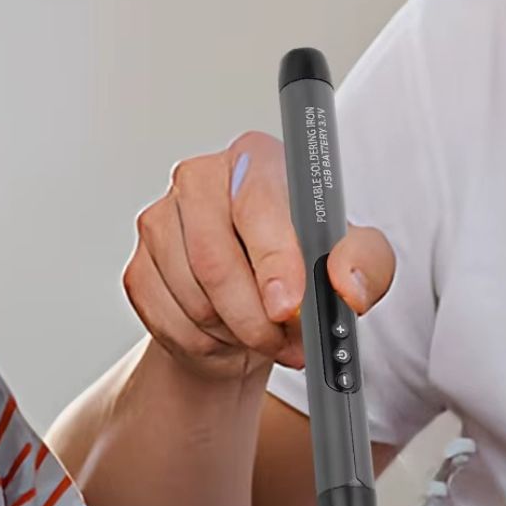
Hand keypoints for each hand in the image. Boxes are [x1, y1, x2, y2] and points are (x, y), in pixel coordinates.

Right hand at [124, 131, 395, 379]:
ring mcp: (161, 221)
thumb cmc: (310, 269)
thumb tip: (347, 287)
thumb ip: (366, 265)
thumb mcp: (360, 261)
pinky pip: (171, 323)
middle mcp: (200, 179)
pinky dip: (208, 344)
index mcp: (256, 161)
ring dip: (238, 335)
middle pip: (214, 260)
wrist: (262, 308)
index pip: (255, 204)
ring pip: (194, 299)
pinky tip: (229, 334)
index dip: (273, 261)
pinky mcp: (140, 268)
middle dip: (257, 318)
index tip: (289, 307)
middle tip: (288, 343)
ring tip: (265, 334)